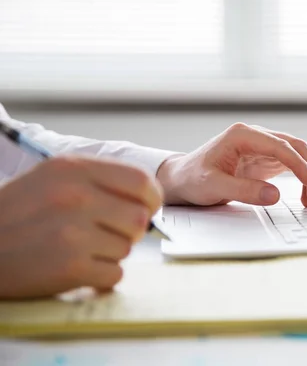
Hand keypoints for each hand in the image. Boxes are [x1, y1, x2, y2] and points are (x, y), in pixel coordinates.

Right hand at [0, 156, 162, 298]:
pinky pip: (114, 273)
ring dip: (111, 253)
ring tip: (81, 248)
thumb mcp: (52, 178)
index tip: (145, 208)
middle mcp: (76, 196)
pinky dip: (100, 276)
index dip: (150, 198)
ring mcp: (73, 232)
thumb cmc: (17, 212)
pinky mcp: (69, 266)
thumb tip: (149, 199)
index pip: (141, 181)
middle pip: (140, 218)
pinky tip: (77, 268)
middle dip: (130, 230)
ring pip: (128, 247)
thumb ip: (99, 181)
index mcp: (74, 168)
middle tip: (106, 234)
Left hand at [156, 123, 306, 206]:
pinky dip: (303, 176)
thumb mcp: (214, 186)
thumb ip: (244, 190)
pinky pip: (290, 164)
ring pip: (296, 154)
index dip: (300, 164)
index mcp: (242, 135)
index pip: (280, 146)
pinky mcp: (264, 158)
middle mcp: (255, 136)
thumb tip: (275, 195)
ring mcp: (261, 146)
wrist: (182, 179)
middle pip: (294, 146)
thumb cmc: (193, 179)